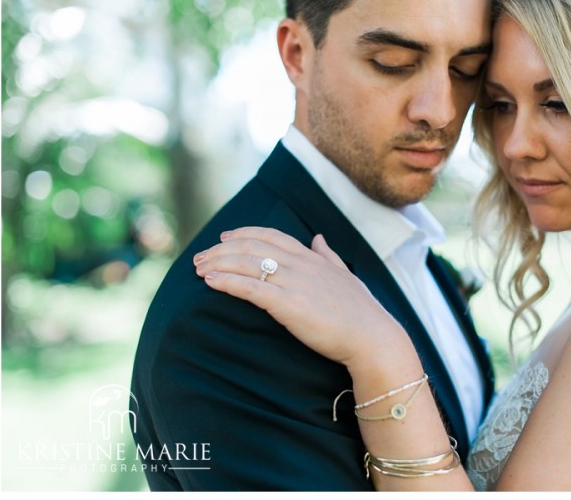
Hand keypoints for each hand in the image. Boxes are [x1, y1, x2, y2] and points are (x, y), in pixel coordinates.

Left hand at [193, 227, 407, 369]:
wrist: (372, 337)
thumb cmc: (361, 311)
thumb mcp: (344, 275)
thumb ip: (327, 255)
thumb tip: (318, 237)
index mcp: (312, 257)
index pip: (271, 236)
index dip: (244, 234)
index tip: (224, 237)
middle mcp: (301, 264)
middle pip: (252, 246)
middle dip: (221, 249)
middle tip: (201, 256)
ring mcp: (294, 283)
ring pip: (246, 263)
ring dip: (218, 263)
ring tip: (198, 268)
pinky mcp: (288, 305)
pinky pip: (250, 288)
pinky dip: (226, 281)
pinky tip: (210, 282)